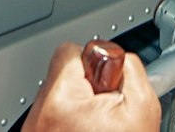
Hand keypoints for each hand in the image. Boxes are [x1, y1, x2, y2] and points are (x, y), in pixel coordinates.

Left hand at [25, 42, 159, 131]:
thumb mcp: (141, 108)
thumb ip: (130, 70)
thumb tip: (120, 57)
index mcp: (61, 100)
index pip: (70, 51)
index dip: (97, 61)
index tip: (107, 80)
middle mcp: (38, 114)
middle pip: (63, 73)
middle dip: (88, 84)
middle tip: (105, 107)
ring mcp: (33, 129)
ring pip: (57, 96)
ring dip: (77, 104)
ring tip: (96, 125)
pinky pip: (51, 117)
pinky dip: (68, 122)